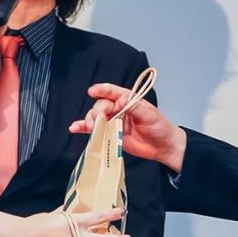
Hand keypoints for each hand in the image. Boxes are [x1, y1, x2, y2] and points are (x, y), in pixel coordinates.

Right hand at [70, 84, 186, 172]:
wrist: (163, 147)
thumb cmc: (160, 127)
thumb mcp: (150, 115)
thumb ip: (135, 108)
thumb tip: (122, 99)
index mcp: (128, 100)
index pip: (113, 92)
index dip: (102, 90)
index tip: (92, 91)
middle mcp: (118, 109)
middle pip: (101, 106)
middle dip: (97, 112)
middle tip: (98, 120)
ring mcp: (113, 122)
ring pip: (96, 118)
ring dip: (90, 121)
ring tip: (91, 127)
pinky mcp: (110, 134)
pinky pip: (94, 130)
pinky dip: (84, 128)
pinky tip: (75, 128)